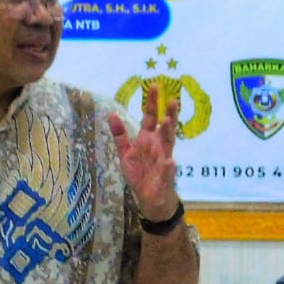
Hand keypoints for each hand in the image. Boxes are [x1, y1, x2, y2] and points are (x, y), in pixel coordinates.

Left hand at [107, 84, 180, 221]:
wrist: (149, 197)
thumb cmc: (139, 173)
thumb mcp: (125, 153)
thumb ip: (120, 135)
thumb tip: (112, 114)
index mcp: (147, 139)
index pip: (150, 117)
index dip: (151, 103)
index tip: (154, 86)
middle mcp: (158, 146)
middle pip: (164, 127)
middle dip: (168, 113)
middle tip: (172, 99)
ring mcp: (164, 159)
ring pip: (168, 144)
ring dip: (169, 133)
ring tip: (168, 121)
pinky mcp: (166, 176)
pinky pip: (167, 171)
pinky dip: (169, 167)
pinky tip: (169, 161)